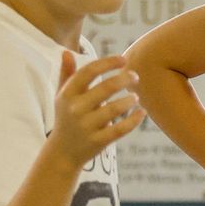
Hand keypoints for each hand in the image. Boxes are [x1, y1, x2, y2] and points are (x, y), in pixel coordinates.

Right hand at [51, 51, 142, 168]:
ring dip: (129, 100)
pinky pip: (120, 129)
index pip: (88, 72)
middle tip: (135, 76)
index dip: (108, 63)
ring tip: (136, 97)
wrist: (62, 153)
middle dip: (124, 79)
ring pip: (114, 109)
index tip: (123, 59)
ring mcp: (86, 126)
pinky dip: (134, 120)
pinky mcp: (97, 141)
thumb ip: (66, 74)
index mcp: (68, 94)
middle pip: (105, 88)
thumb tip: (67, 52)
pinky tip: (142, 112)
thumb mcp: (62, 96)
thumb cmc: (66, 118)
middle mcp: (75, 109)